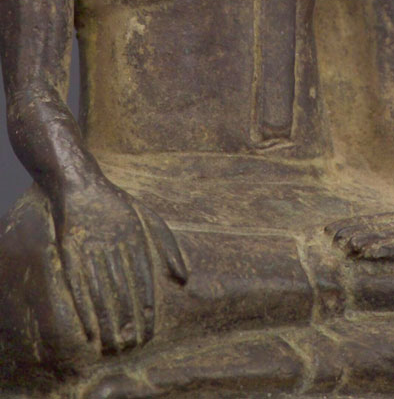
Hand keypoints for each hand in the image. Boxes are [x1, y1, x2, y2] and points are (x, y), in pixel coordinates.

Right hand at [54, 179, 186, 354]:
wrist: (81, 187)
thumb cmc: (118, 206)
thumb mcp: (150, 218)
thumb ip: (168, 246)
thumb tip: (183, 278)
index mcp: (135, 240)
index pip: (143, 282)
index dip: (146, 309)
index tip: (148, 331)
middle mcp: (114, 247)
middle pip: (122, 292)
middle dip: (128, 322)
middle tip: (132, 346)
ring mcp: (90, 250)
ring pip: (100, 294)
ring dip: (107, 323)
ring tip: (112, 345)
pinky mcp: (69, 254)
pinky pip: (78, 288)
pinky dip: (84, 311)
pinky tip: (90, 330)